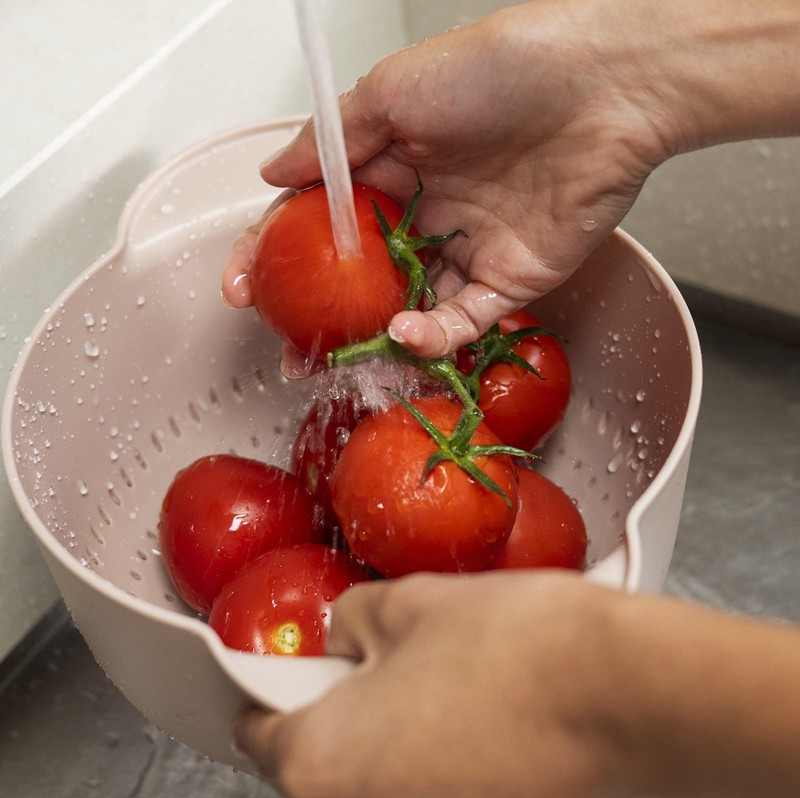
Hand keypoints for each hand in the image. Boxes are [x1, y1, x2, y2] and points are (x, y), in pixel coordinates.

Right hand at [224, 0, 676, 358]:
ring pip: (408, 310)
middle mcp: (426, 214)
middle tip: (288, 349)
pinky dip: (432, 336)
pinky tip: (402, 333)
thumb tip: (272, 173)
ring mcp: (467, 251)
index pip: (321, 224)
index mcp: (394, 168)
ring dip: (370, 341)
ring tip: (333, 359)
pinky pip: (462, 322)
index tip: (245, 286)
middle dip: (321, 319)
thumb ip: (331, 141)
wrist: (603, 87)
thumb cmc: (502, 69)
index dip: (277, 255)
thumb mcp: (395, 92)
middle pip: (361, 280)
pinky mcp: (509, 281)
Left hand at [233, 571, 634, 797]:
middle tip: (371, 658)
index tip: (282, 668)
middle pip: (318, 761)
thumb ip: (350, 623)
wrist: (621, 694)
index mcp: (320, 763)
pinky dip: (431, 757)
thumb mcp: (405, 605)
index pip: (258, 729)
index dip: (268, 686)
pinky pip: (425, 787)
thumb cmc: (512, 648)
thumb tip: (342, 635)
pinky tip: (470, 710)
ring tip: (433, 678)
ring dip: (386, 733)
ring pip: (376, 777)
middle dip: (336, 708)